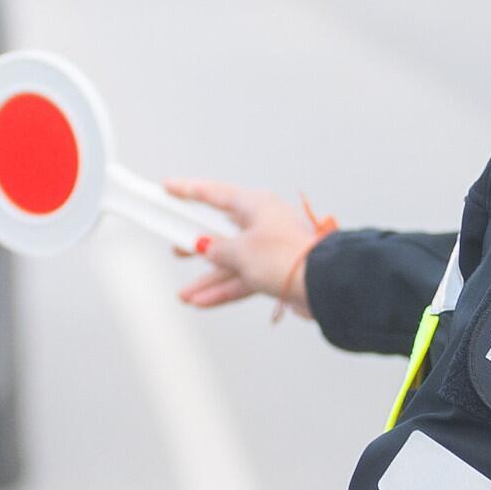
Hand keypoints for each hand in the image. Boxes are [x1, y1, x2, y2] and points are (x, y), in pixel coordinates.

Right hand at [167, 178, 327, 319]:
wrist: (321, 285)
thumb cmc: (288, 256)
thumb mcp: (241, 250)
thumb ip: (217, 248)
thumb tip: (204, 247)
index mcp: (256, 205)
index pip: (214, 194)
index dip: (187, 191)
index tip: (168, 188)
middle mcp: (262, 224)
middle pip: (220, 231)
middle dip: (196, 243)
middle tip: (175, 244)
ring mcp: (268, 249)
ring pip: (229, 262)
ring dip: (207, 279)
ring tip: (185, 293)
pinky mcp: (274, 272)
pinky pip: (241, 279)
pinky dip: (223, 290)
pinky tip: (203, 301)